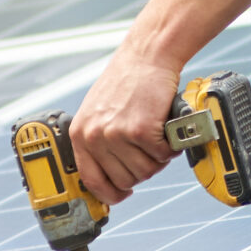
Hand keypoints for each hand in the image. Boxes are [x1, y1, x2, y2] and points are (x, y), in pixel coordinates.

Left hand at [71, 47, 182, 204]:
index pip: (91, 181)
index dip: (110, 194)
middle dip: (142, 169)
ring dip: (158, 157)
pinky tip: (165, 129)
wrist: (147, 56)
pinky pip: (161, 155)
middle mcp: (94, 136)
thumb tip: (109, 174)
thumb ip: (99, 141)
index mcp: (80, 135)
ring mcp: (116, 134)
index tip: (122, 194)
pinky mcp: (140, 130)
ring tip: (156, 136)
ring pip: (146, 171)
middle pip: (125, 180)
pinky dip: (169, 146)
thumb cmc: (127, 82)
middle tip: (148, 150)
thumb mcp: (99, 112)